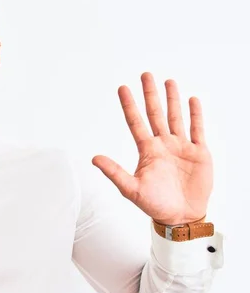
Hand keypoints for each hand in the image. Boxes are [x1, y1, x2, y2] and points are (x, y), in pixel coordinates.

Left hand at [92, 72, 212, 225]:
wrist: (180, 217)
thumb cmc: (154, 204)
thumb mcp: (131, 189)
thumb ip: (114, 172)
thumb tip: (93, 158)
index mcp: (147, 151)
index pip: (136, 122)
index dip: (129, 105)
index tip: (122, 88)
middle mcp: (163, 145)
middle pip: (155, 114)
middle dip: (150, 94)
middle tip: (146, 75)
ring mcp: (181, 147)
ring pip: (176, 117)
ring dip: (172, 100)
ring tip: (168, 82)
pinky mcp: (199, 153)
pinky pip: (197, 130)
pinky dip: (195, 115)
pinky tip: (191, 100)